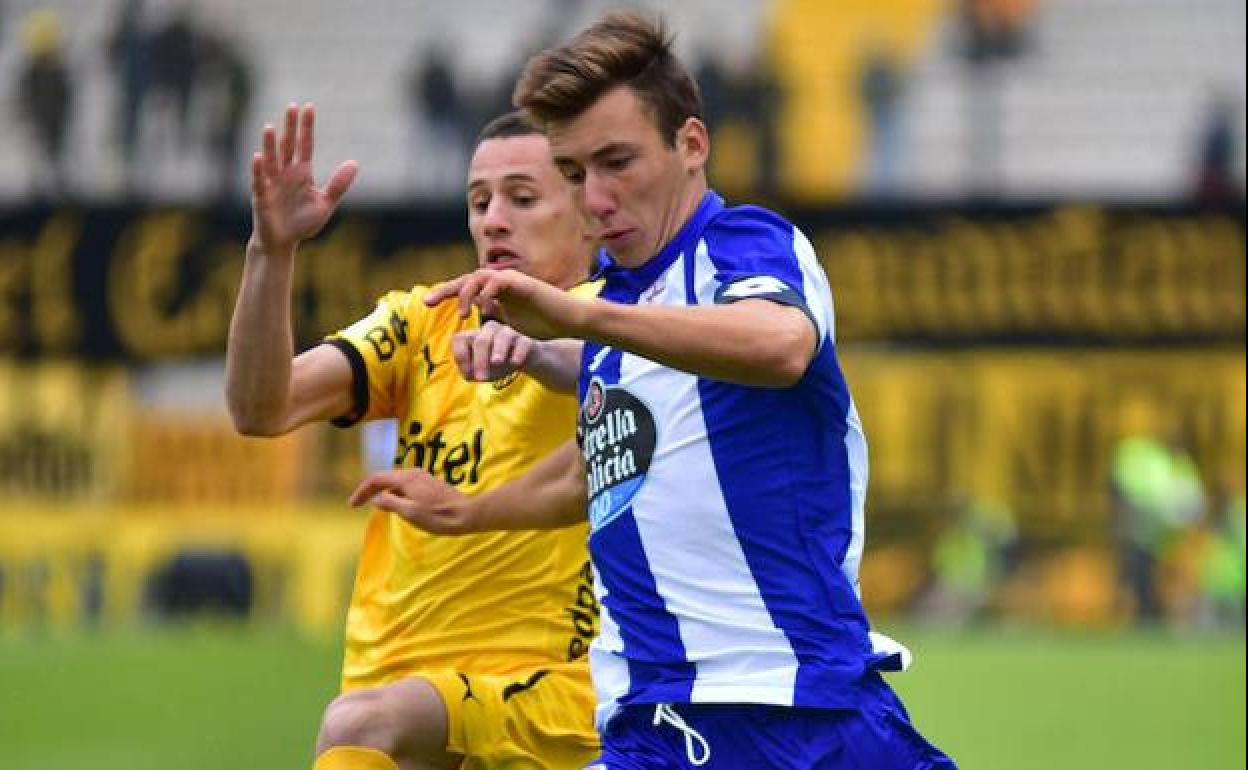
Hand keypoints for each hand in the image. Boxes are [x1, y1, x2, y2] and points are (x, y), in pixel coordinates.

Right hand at [250, 103, 357, 256]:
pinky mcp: (262, 197)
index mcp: (301, 173)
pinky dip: (258, 169)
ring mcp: (272, 183)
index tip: (309, 107)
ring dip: (270, 144)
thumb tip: (355, 163)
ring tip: (270, 127)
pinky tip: (258, 157)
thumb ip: (338, 184)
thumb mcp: (325, 203)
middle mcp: (285, 173)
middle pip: (287, 146)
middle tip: (291, 107)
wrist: (284, 243)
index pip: (305, 145)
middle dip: (289, 128)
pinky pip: (259, 181)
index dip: (306, 127)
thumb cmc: (302, 222)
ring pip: (271, 160)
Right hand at [349, 469, 477, 534]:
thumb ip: (390, 503)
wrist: (467, 514)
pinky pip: (406, 486)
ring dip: (383, 492)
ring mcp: (423, 478)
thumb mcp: (410, 512)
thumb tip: (376, 499)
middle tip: (357, 504)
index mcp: (406, 478)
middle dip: (370, 490)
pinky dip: (395, 494)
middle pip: (385, 478)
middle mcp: (414, 473)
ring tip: (374, 506)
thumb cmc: (439, 516)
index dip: (362, 491)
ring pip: (396, 482)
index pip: (376, 479)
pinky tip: (396, 506)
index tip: (352, 504)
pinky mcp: (429, 484)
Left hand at [425, 269, 589, 339]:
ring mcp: (511, 281)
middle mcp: (500, 284)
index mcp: (495, 294)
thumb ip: (493, 327)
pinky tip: (486, 308)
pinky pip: (499, 280)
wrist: (569, 321)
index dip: (446, 293)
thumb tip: (477, 336)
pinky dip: (488, 292)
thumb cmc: (544, 325)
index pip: (466, 288)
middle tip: (429, 302)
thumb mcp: (510, 330)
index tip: (427, 303)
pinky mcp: (523, 283)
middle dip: (447, 289)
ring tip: (465, 314)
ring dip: (467, 292)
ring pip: (480, 276)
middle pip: (467, 279)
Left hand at [451, 320, 532, 381]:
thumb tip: (470, 371)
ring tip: (496, 362)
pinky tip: (515, 363)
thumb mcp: (478, 371)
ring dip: (498, 349)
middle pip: (481, 340)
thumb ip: (468, 371)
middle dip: (480, 360)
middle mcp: (489, 330)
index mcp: (473, 336)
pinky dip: (518, 352)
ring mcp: (508, 333)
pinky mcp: (525, 341)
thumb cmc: (493, 365)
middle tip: (481, 379)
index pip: (459, 339)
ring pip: (502, 336)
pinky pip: (522, 343)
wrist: (519, 361)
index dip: (460, 356)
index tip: (467, 373)